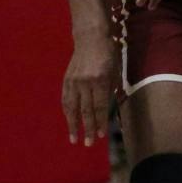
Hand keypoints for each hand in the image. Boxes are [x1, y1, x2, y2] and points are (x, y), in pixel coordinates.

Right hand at [62, 27, 118, 144]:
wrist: (90, 38)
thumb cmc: (109, 54)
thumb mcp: (115, 71)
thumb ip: (111, 91)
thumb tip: (106, 110)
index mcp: (101, 80)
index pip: (100, 107)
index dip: (100, 122)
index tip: (101, 136)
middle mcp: (86, 82)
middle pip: (86, 110)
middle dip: (88, 128)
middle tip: (89, 144)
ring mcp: (74, 81)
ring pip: (73, 108)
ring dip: (74, 124)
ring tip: (74, 138)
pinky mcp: (66, 79)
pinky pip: (66, 99)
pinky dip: (67, 112)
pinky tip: (69, 121)